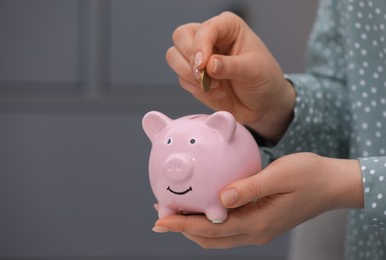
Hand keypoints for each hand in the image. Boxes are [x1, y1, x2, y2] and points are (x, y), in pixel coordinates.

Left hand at [152, 153, 362, 247]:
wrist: (331, 185)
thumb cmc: (309, 176)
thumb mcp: (280, 176)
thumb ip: (250, 188)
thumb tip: (221, 198)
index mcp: (257, 223)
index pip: (210, 229)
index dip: (182, 225)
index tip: (160, 219)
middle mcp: (254, 232)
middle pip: (209, 238)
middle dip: (182, 228)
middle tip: (161, 213)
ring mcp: (257, 229)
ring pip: (216, 235)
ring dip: (193, 225)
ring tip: (175, 210)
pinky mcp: (258, 221)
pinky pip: (226, 227)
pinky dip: (208, 220)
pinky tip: (202, 205)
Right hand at [166, 12, 295, 141]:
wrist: (263, 104)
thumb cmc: (264, 79)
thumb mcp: (253, 70)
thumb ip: (230, 66)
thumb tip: (209, 65)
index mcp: (227, 26)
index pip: (203, 29)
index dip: (200, 47)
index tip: (203, 67)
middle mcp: (210, 37)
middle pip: (180, 37)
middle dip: (190, 60)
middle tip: (205, 77)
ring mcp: (199, 56)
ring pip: (174, 57)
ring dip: (190, 76)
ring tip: (215, 87)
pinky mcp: (193, 75)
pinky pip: (182, 79)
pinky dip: (196, 89)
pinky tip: (216, 92)